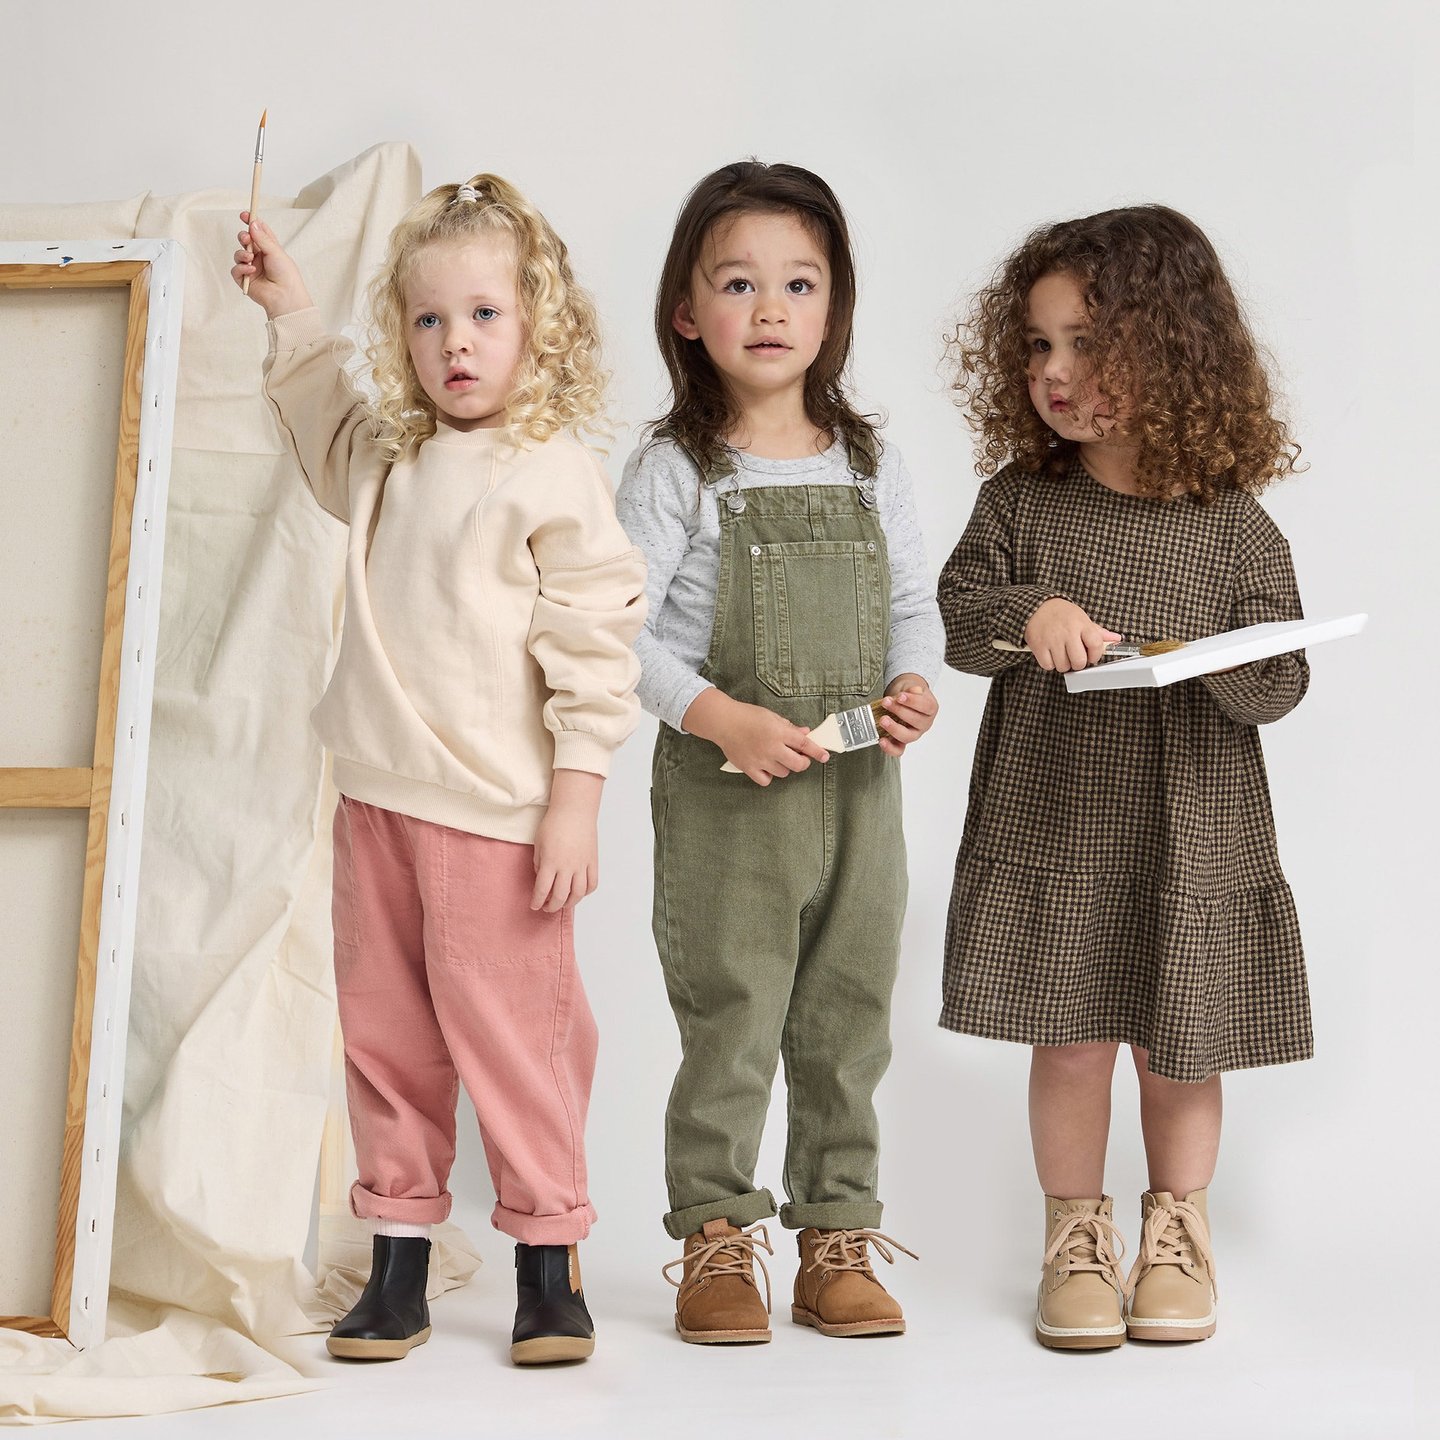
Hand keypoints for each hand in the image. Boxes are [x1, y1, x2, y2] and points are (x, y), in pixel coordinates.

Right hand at [231, 212, 314, 318]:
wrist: (285, 297)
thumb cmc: (287, 276)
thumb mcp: (276, 252)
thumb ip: (262, 238)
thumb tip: (253, 224)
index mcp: (270, 250)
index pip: (258, 232)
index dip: (251, 222)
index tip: (245, 215)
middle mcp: (260, 258)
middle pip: (246, 241)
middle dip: (243, 237)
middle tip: (246, 238)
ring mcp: (252, 268)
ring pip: (238, 254)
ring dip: (242, 254)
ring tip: (250, 258)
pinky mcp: (245, 280)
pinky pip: (236, 270)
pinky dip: (242, 268)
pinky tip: (251, 270)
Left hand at [531, 770, 603, 911]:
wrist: (574, 811)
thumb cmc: (554, 823)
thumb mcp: (539, 844)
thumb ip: (539, 863)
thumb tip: (541, 877)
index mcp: (550, 862)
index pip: (542, 890)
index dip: (537, 901)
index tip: (534, 906)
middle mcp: (567, 867)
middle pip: (560, 896)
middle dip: (552, 906)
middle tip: (547, 907)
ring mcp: (582, 865)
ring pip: (578, 893)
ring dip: (569, 903)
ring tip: (563, 903)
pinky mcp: (593, 861)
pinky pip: (592, 883)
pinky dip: (586, 892)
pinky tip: (578, 892)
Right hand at [682, 688, 827, 786]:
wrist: (724, 722)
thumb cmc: (747, 716)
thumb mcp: (772, 717)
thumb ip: (789, 727)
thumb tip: (805, 734)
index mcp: (779, 732)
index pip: (804, 744)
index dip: (817, 751)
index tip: (825, 756)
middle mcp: (772, 747)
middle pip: (798, 764)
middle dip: (803, 762)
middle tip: (800, 758)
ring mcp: (761, 759)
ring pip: (783, 773)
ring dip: (785, 767)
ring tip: (777, 758)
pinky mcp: (749, 768)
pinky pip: (766, 780)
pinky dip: (768, 776)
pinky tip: (766, 767)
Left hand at [877, 674, 937, 755]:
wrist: (903, 698)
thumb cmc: (908, 694)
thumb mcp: (912, 686)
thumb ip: (912, 689)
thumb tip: (914, 690)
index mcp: (930, 709)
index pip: (925, 706)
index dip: (912, 702)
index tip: (900, 696)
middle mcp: (924, 724)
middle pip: (916, 721)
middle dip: (899, 711)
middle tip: (886, 703)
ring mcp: (913, 734)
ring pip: (908, 737)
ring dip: (894, 728)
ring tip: (883, 719)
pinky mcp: (902, 742)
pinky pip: (899, 750)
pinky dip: (890, 748)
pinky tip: (882, 740)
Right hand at [1023, 598, 1121, 672]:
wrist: (1036, 607)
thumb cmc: (1061, 614)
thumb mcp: (1081, 618)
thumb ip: (1098, 631)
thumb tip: (1116, 639)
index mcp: (1081, 624)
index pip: (1096, 645)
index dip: (1096, 656)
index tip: (1092, 657)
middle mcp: (1068, 632)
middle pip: (1079, 661)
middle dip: (1078, 663)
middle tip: (1075, 657)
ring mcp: (1052, 639)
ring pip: (1063, 666)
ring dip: (1063, 664)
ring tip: (1062, 654)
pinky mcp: (1039, 645)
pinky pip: (1048, 665)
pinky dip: (1050, 663)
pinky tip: (1051, 654)